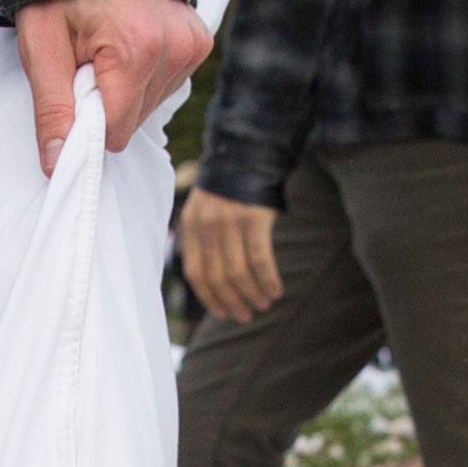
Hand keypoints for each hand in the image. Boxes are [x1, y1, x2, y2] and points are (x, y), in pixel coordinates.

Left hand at [18, 0, 213, 173]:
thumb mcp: (41, 44)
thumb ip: (52, 107)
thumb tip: (58, 165)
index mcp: (137, 50)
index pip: (114, 131)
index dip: (83, 123)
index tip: (68, 94)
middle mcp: (175, 48)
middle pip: (132, 122)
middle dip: (103, 104)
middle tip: (84, 61)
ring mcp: (191, 44)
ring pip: (149, 107)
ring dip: (123, 89)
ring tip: (104, 47)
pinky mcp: (198, 41)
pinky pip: (166, 85)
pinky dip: (142, 75)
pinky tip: (127, 44)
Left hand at [179, 187, 284, 321]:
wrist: (248, 151)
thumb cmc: (229, 189)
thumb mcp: (205, 210)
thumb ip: (203, 239)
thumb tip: (212, 281)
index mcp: (191, 225)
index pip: (195, 272)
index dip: (209, 297)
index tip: (223, 313)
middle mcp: (207, 224)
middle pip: (218, 276)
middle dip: (234, 301)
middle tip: (247, 315)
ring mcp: (230, 220)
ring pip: (239, 271)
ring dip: (253, 294)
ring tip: (264, 304)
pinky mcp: (254, 216)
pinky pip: (260, 257)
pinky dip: (268, 279)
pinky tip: (276, 290)